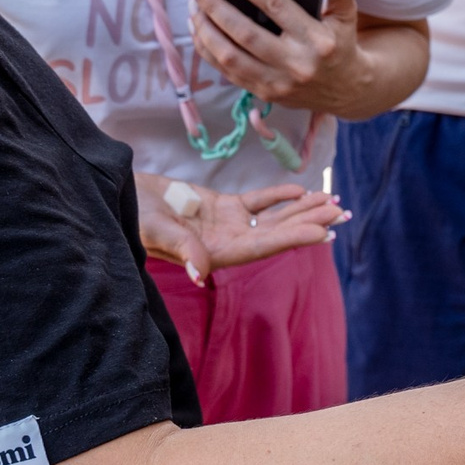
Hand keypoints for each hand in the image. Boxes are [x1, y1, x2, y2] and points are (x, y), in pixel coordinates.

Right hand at [135, 172, 345, 285]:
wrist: (121, 198)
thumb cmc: (135, 218)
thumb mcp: (156, 231)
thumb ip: (183, 251)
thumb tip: (201, 274)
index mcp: (216, 253)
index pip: (263, 246)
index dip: (293, 238)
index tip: (323, 231)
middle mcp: (228, 242)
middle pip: (277, 233)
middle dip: (310, 222)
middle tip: (343, 211)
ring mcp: (227, 224)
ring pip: (273, 217)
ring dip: (302, 209)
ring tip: (333, 200)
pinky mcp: (222, 206)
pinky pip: (257, 202)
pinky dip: (278, 196)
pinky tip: (300, 190)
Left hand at [192, 0, 371, 112]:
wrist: (346, 90)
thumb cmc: (341, 46)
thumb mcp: (347, 15)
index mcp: (317, 40)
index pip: (275, 6)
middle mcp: (296, 63)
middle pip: (244, 33)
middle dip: (214, 6)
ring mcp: (277, 82)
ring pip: (229, 56)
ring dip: (205, 29)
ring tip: (194, 6)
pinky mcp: (264, 93)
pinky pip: (226, 72)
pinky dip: (207, 50)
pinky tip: (199, 30)